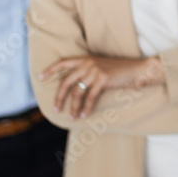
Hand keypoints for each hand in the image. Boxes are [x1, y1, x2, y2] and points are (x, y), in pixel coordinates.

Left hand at [39, 55, 162, 118]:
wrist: (138, 70)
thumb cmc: (120, 71)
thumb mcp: (101, 68)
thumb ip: (88, 72)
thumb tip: (75, 86)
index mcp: (85, 59)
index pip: (63, 62)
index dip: (50, 70)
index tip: (40, 78)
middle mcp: (88, 63)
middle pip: (66, 81)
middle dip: (59, 97)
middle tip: (56, 109)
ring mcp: (95, 71)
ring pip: (77, 92)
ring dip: (73, 107)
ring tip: (72, 117)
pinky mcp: (103, 79)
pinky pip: (90, 98)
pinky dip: (86, 108)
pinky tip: (84, 116)